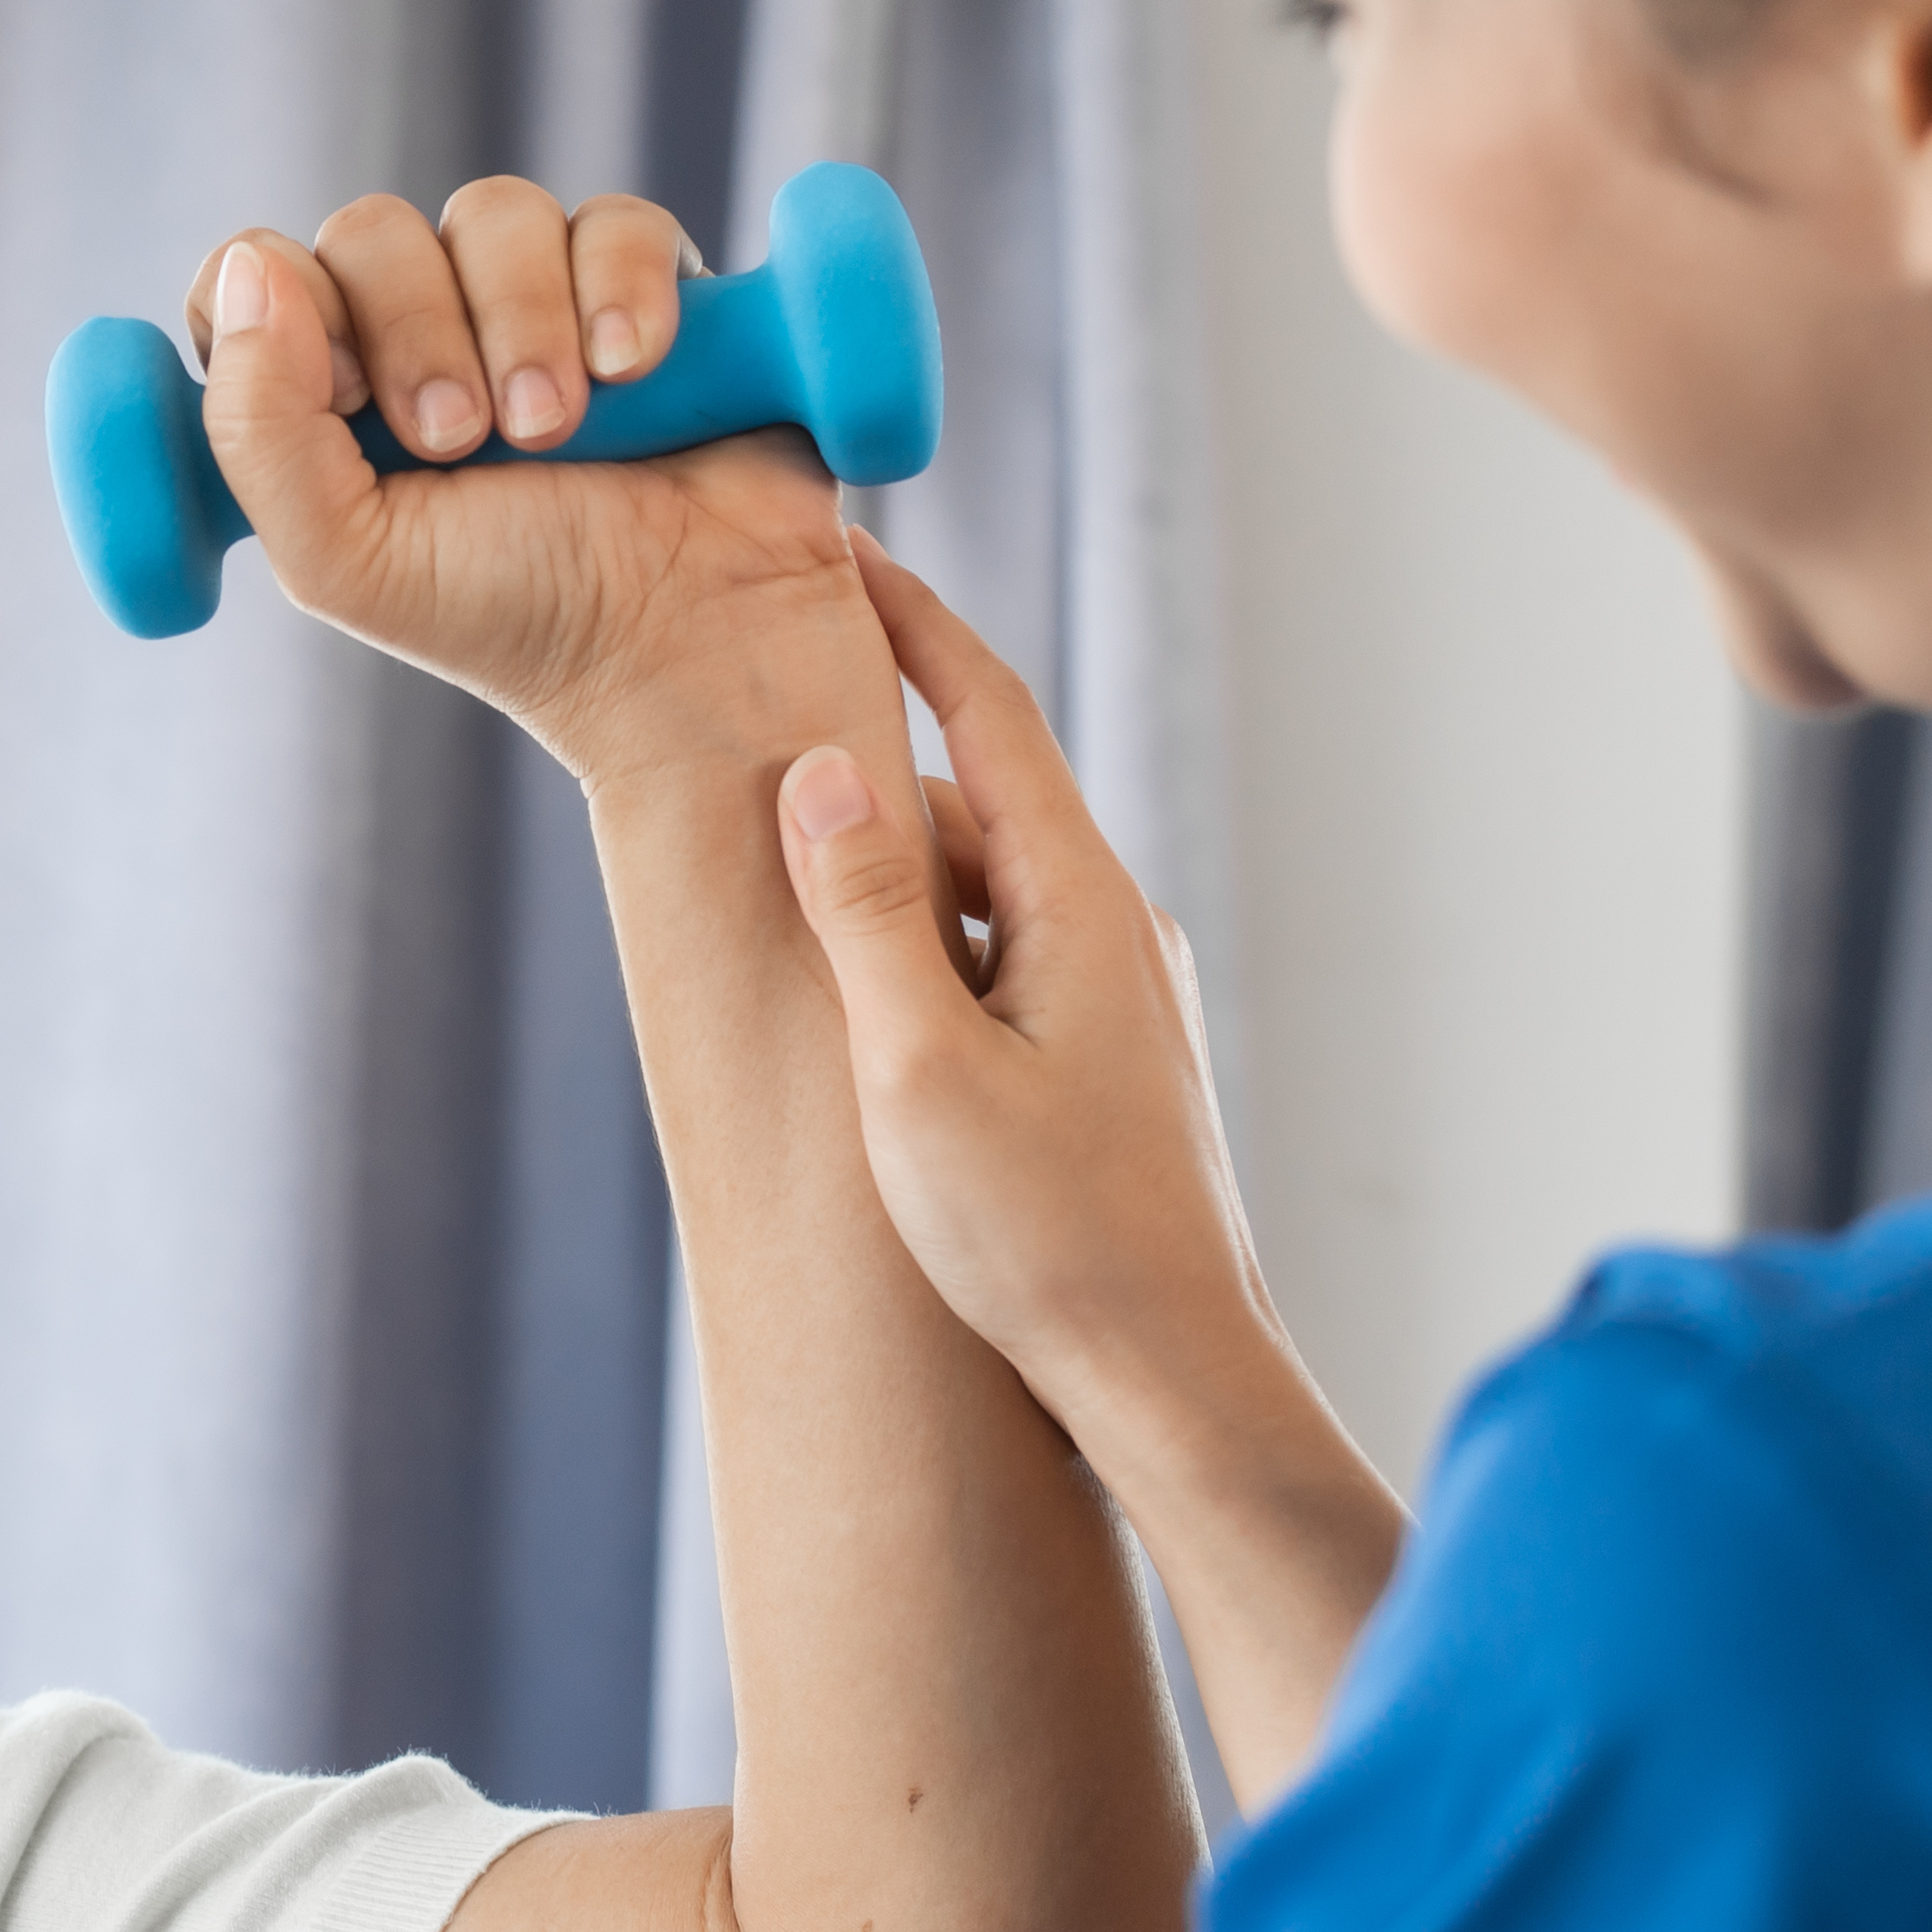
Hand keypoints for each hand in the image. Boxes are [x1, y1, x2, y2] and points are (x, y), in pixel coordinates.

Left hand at [185, 185, 882, 784]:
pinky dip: (620, 291)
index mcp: (331, 399)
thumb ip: (257, 428)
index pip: (254, 273)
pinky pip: (614, 221)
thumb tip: (250, 268)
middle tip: (463, 437)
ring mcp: (538, 302)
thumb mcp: (346, 560)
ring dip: (520, 322)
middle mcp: (425, 333)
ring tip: (559, 428)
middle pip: (370, 230)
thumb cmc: (517, 616)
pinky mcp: (648, 288)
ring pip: (492, 211)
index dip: (282, 310)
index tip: (345, 399)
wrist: (693, 641)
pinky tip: (633, 372)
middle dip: (414, 329)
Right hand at [778, 539, 1406, 1802]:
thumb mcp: (918, 1067)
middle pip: (978, 804)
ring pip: (987, 898)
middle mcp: (1116, 931)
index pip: (987, 710)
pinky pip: (1001, 968)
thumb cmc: (1048, 1240)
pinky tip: (868, 1021)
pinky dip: (927, 960)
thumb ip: (865, 911)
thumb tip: (820, 768)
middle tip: (756, 740)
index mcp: (1080, 902)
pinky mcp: (1110, 1070)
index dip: (908, 623)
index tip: (838, 549)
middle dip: (871, 770)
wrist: (1176, 1381)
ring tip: (788, 896)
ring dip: (893, 885)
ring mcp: (1121, 1003)